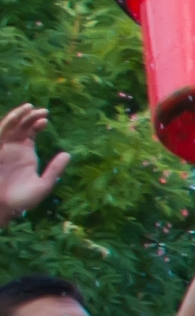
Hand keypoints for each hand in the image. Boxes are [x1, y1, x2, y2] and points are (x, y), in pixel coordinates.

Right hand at [0, 105, 68, 222]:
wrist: (4, 207)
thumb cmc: (22, 200)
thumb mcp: (44, 184)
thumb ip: (55, 170)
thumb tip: (68, 154)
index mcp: (27, 155)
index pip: (31, 133)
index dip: (37, 123)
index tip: (46, 119)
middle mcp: (15, 150)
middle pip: (22, 127)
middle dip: (31, 116)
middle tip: (43, 111)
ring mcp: (4, 150)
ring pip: (10, 127)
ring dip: (19, 116)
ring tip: (31, 108)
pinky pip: (1, 134)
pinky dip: (9, 123)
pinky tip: (18, 116)